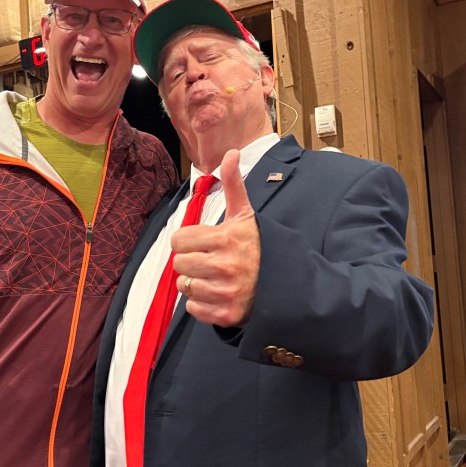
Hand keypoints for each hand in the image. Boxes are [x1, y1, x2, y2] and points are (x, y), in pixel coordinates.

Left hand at [171, 149, 260, 326]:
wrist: (286, 284)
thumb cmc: (259, 247)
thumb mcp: (246, 215)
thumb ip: (233, 185)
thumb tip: (231, 152)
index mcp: (226, 239)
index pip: (179, 240)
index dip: (189, 240)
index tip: (204, 242)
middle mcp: (225, 266)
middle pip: (179, 264)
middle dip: (192, 262)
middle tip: (211, 261)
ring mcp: (226, 292)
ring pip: (185, 286)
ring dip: (196, 283)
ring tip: (216, 278)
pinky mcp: (227, 314)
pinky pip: (194, 309)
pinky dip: (202, 304)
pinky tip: (218, 294)